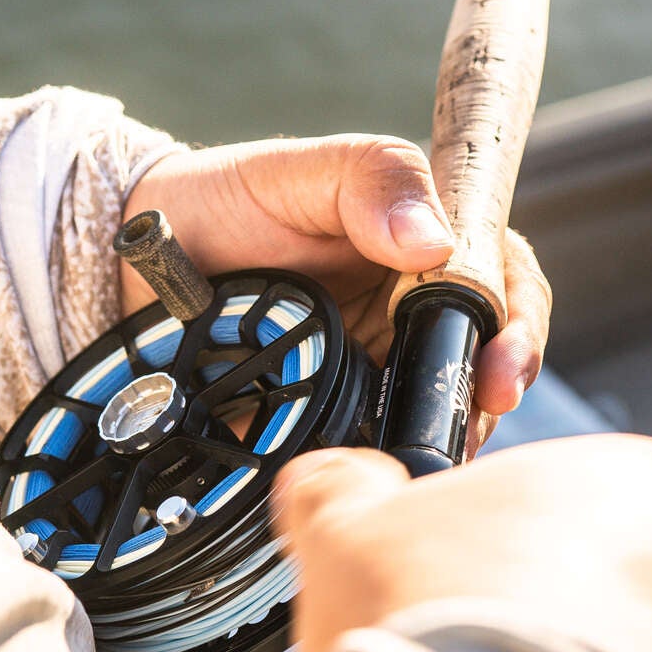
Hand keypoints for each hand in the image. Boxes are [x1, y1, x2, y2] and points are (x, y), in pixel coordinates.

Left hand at [124, 137, 549, 444]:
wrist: (137, 256)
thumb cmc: (230, 199)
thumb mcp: (302, 170)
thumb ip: (372, 182)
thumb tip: (432, 239)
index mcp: (427, 251)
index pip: (503, 286)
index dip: (515, 329)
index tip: (497, 368)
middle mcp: (411, 316)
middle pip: (482, 365)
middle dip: (487, 399)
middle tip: (474, 423)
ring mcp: (371, 373)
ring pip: (432, 418)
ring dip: (440, 441)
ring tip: (429, 460)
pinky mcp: (324, 420)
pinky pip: (364, 454)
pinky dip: (375, 470)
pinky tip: (370, 480)